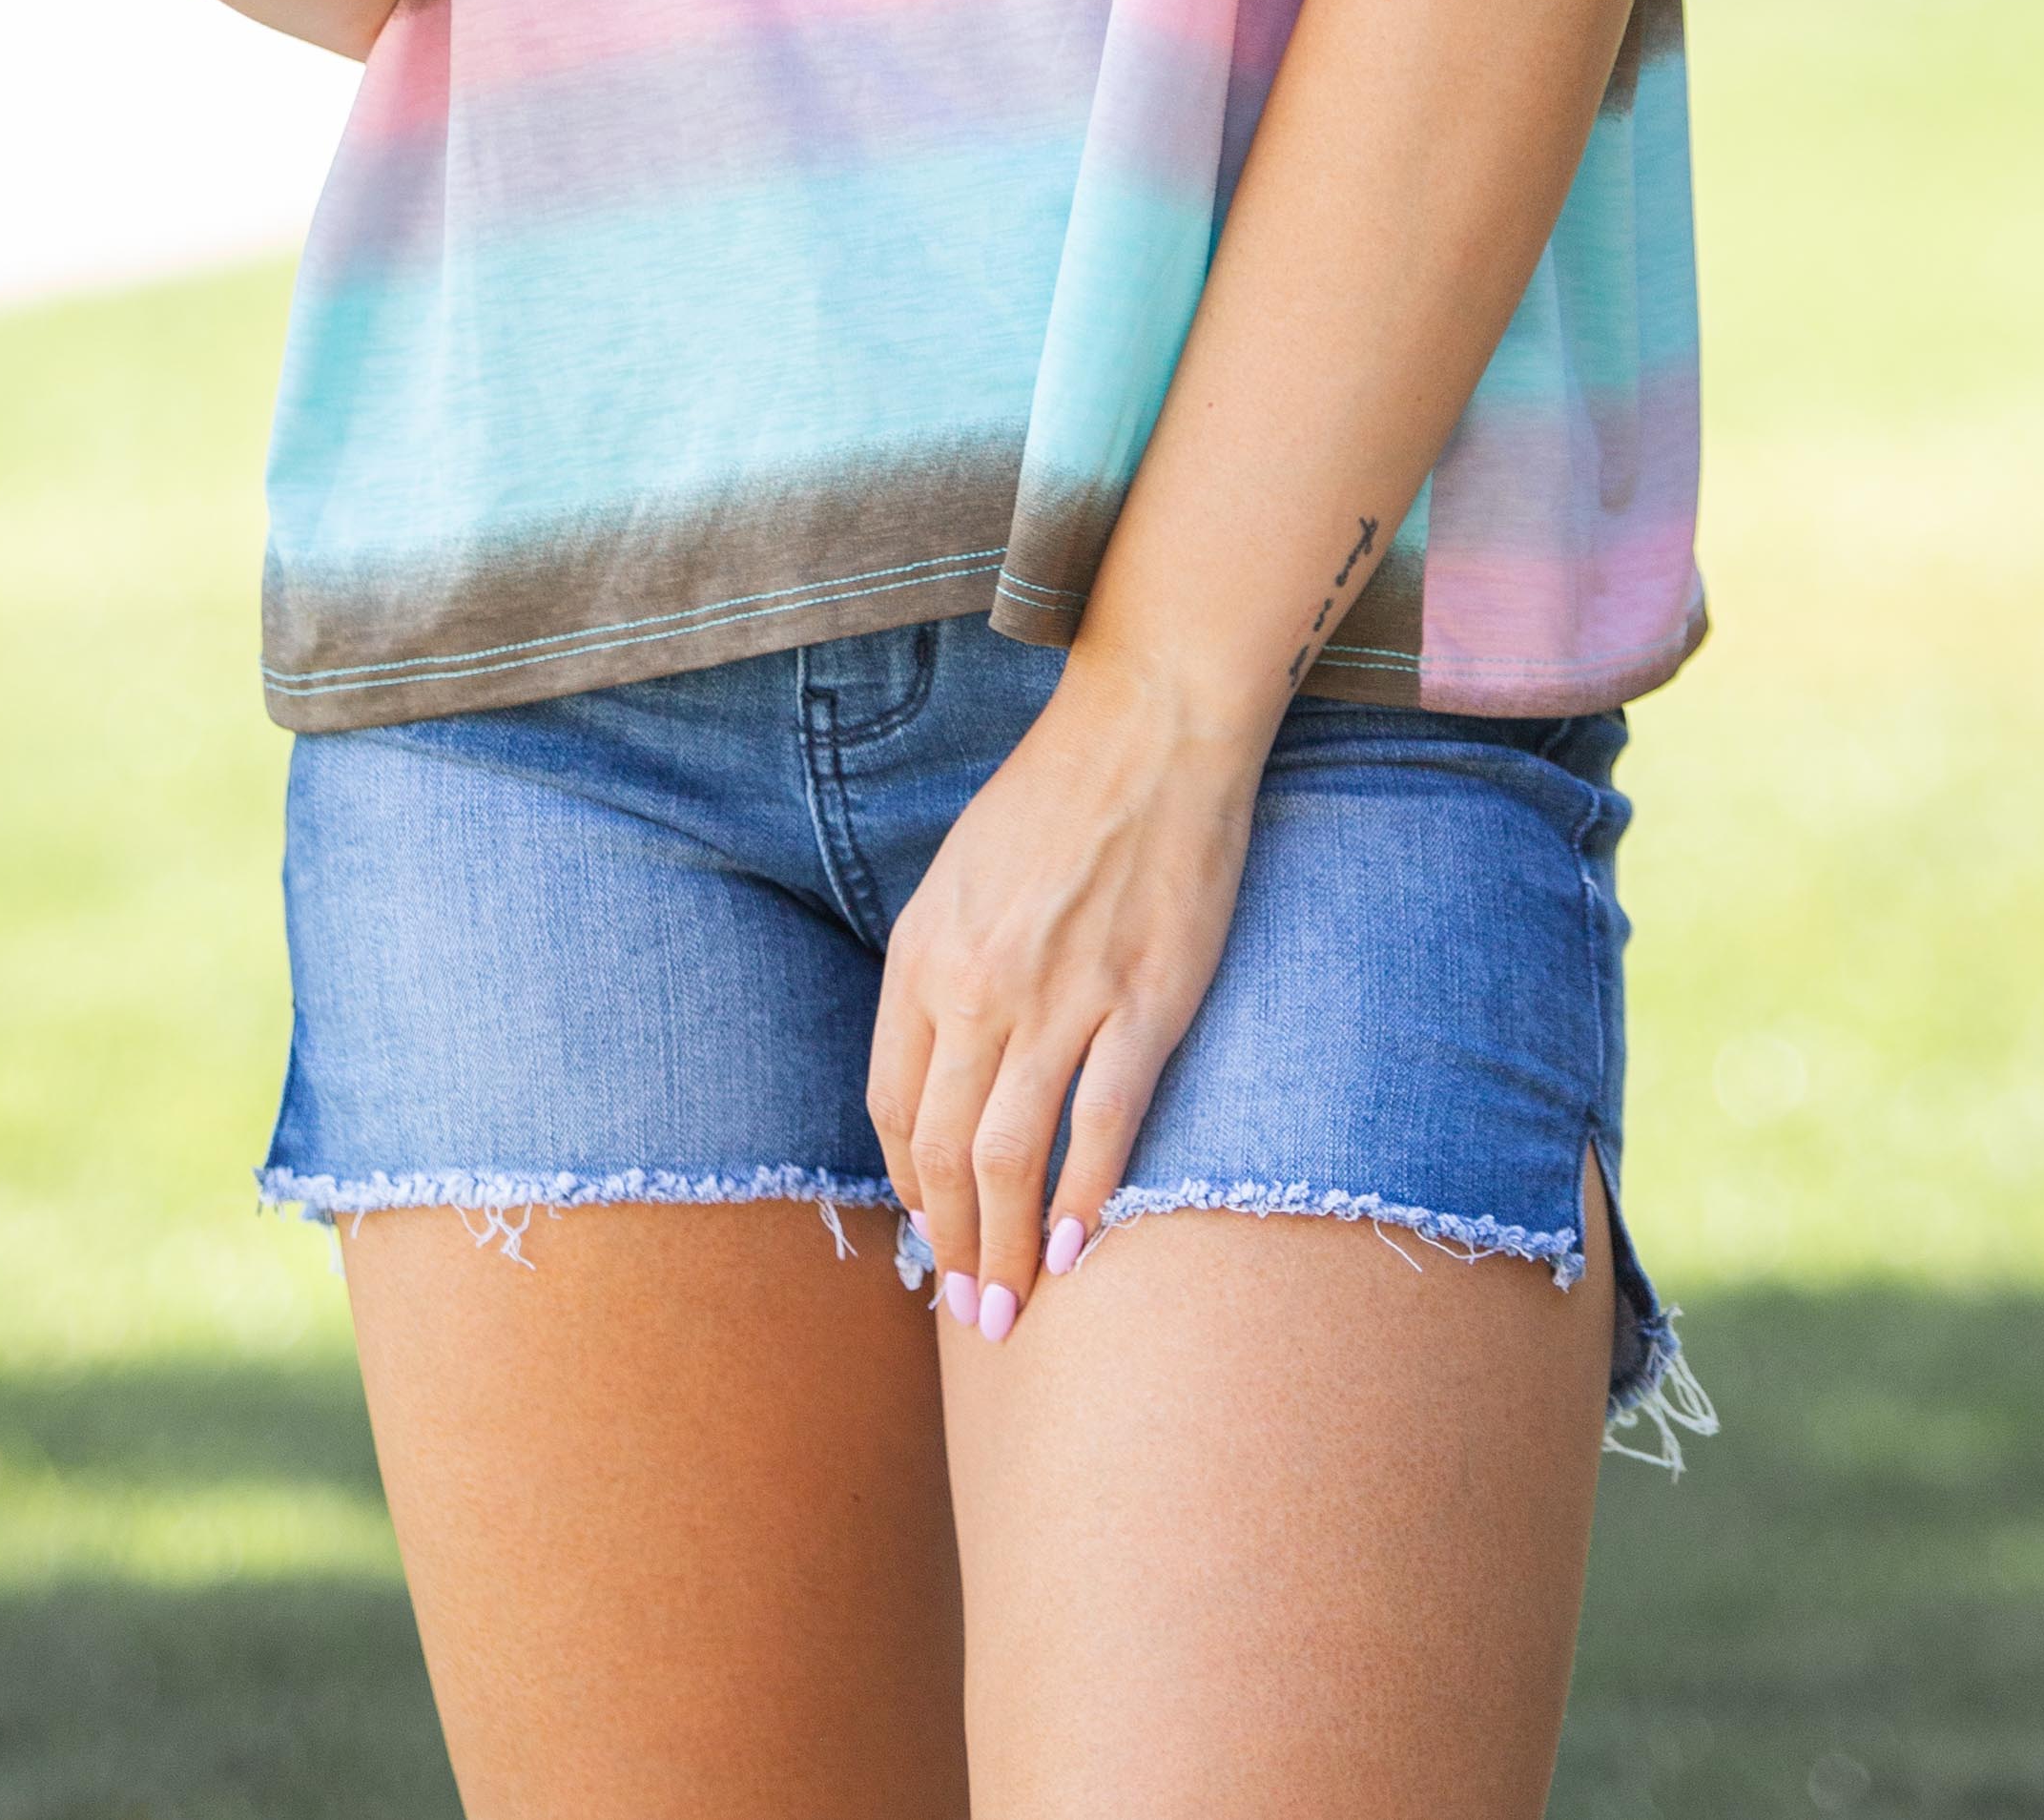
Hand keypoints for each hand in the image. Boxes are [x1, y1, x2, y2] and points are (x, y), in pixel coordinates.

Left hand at [864, 654, 1271, 1346]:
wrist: (1149, 729)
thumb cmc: (1055, 799)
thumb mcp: (961, 877)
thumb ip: (944, 972)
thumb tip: (944, 1072)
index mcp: (924, 952)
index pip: (895, 1105)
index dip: (911, 1185)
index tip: (933, 1231)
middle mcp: (979, 983)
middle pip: (945, 1149)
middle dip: (952, 1246)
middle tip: (969, 1314)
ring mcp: (1062, 995)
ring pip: (1013, 1155)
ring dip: (1007, 1247)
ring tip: (1013, 1310)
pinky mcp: (1144, 1000)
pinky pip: (1104, 1122)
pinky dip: (1085, 1195)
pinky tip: (1078, 1247)